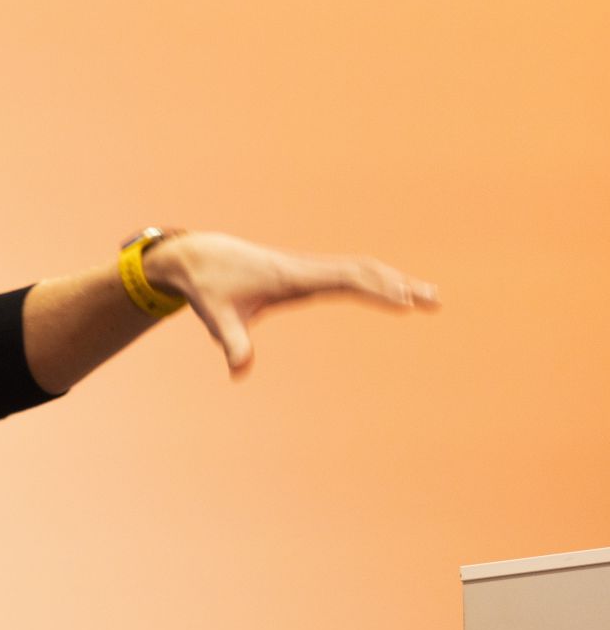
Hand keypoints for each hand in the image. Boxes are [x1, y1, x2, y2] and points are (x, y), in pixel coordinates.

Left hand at [143, 231, 439, 372]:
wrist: (195, 256)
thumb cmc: (208, 288)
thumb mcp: (217, 318)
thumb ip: (232, 343)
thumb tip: (237, 373)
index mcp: (290, 277)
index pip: (343, 279)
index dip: (375, 289)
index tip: (405, 301)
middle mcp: (304, 268)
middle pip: (360, 270)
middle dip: (397, 284)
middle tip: (434, 300)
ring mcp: (305, 268)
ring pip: (357, 268)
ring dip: (392, 278)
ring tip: (428, 296)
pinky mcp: (302, 272)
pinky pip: (346, 272)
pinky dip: (373, 279)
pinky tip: (392, 289)